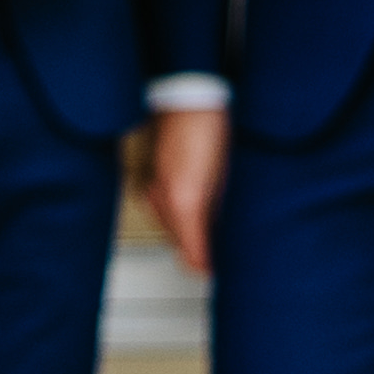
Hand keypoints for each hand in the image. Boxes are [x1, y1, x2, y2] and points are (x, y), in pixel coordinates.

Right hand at [147, 106, 227, 275]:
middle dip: (196, 253)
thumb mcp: (221, 178)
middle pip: (179, 244)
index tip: (216, 273)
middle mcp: (163, 199)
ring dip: (186, 235)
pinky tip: (191, 213)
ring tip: (207, 238)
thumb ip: (214, 211)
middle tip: (216, 260)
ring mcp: (154, 189)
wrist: (187, 100)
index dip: (205, 267)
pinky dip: (176, 218)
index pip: (192, 253)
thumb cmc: (209, 131)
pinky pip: (162, 211)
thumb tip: (212, 234)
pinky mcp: (151, 181)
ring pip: (169, 228)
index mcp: (184, 202)